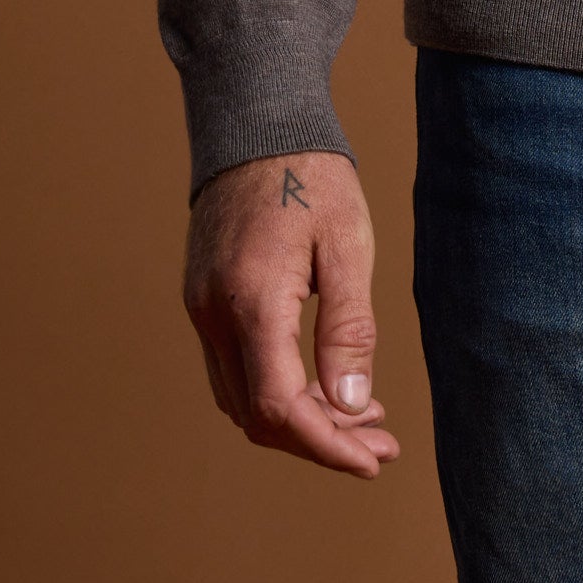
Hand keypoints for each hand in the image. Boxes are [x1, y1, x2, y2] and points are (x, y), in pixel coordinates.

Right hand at [182, 149, 398, 475]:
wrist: (256, 122)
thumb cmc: (311, 176)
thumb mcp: (346, 247)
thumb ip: (348, 329)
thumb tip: (350, 406)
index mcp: (251, 302)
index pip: (281, 409)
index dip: (327, 447)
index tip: (373, 460)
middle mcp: (214, 314)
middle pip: (258, 417)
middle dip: (320, 441)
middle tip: (381, 443)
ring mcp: (202, 308)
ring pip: (241, 400)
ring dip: (299, 421)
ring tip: (361, 419)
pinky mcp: (204, 299)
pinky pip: (233, 370)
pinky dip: (276, 391)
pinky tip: (322, 383)